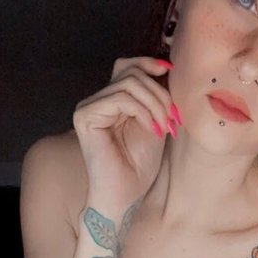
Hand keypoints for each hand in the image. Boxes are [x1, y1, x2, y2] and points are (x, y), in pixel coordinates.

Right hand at [73, 57, 181, 208]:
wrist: (125, 194)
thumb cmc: (139, 166)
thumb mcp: (155, 122)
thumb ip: (155, 96)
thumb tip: (166, 67)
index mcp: (111, 101)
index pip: (128, 67)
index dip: (149, 63)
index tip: (170, 72)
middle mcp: (96, 101)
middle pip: (131, 72)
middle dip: (159, 93)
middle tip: (172, 119)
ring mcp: (88, 108)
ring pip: (128, 83)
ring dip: (155, 104)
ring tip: (164, 127)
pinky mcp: (85, 116)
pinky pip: (120, 98)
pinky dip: (143, 111)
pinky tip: (152, 129)